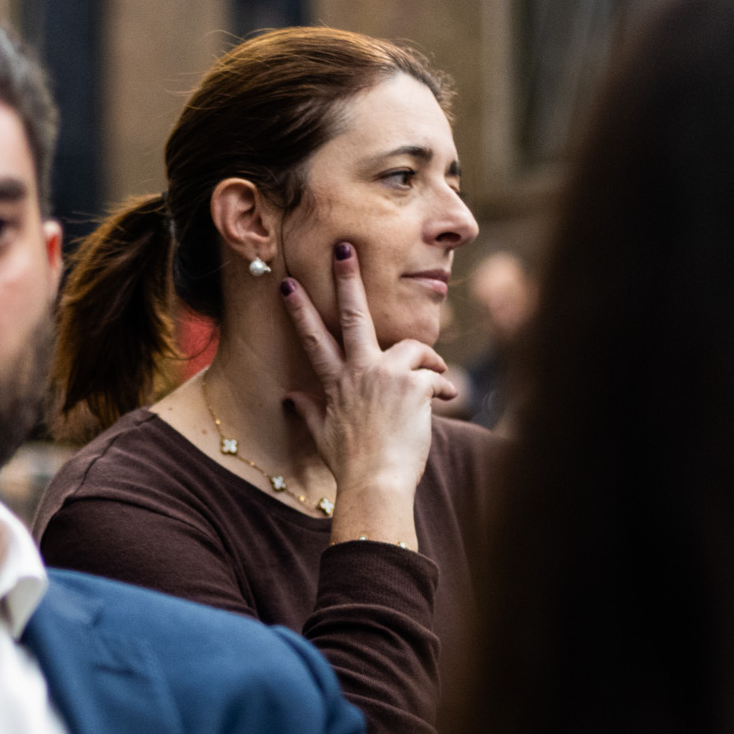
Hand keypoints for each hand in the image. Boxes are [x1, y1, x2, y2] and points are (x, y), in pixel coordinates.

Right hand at [279, 242, 456, 548]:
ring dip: (426, 358)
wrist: (377, 485)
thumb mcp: (323, 436)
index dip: (300, 309)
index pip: (313, 339)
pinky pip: (436, 375)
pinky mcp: (414, 385)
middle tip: (346, 247)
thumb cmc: (351, 466)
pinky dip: (443, 387)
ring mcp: (386, 376)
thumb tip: (290, 398)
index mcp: (335, 383)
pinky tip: (445, 401)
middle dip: (348, 279)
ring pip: (411, 346)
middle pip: (353, 315)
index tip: (287, 283)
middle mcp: (357, 372)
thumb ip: (309, 411)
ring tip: (433, 375)